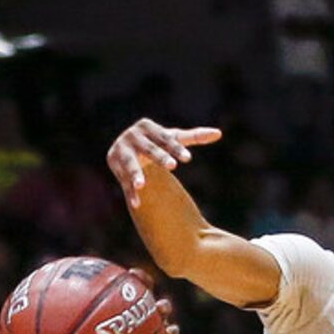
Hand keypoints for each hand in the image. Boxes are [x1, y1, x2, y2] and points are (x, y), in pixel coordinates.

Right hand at [107, 119, 221, 206]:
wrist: (127, 146)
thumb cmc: (157, 142)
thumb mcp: (173, 138)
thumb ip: (194, 136)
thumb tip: (219, 133)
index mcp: (149, 127)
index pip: (165, 139)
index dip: (176, 148)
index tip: (188, 159)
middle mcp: (134, 136)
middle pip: (150, 149)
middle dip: (159, 157)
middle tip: (172, 166)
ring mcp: (122, 150)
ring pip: (130, 163)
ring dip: (136, 174)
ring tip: (142, 185)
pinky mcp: (114, 165)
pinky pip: (123, 182)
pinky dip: (130, 193)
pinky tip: (137, 205)